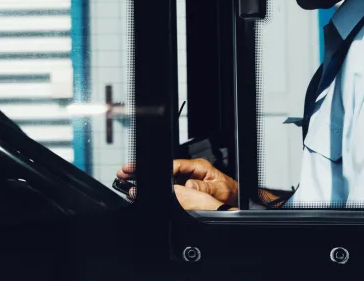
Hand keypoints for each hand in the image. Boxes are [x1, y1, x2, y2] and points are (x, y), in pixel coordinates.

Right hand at [116, 158, 238, 204]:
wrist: (235, 197)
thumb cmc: (229, 191)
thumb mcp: (219, 189)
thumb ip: (205, 186)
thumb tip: (190, 184)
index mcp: (198, 166)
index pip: (175, 165)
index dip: (160, 168)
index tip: (146, 170)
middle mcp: (190, 170)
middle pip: (164, 168)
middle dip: (146, 168)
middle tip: (127, 170)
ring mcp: (186, 176)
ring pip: (163, 175)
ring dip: (148, 177)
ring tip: (130, 177)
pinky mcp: (185, 184)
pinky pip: (168, 183)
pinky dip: (155, 185)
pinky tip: (144, 187)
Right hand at [172, 158, 237, 205]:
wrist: (233, 195)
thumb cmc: (229, 191)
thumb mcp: (219, 190)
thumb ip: (204, 187)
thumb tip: (189, 185)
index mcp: (201, 166)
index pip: (179, 164)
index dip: (171, 170)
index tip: (168, 179)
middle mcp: (194, 168)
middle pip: (175, 170)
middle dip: (172, 180)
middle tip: (174, 190)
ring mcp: (191, 175)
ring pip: (175, 178)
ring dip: (175, 186)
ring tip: (178, 193)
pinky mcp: (189, 183)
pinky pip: (179, 184)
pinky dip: (178, 190)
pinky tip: (180, 194)